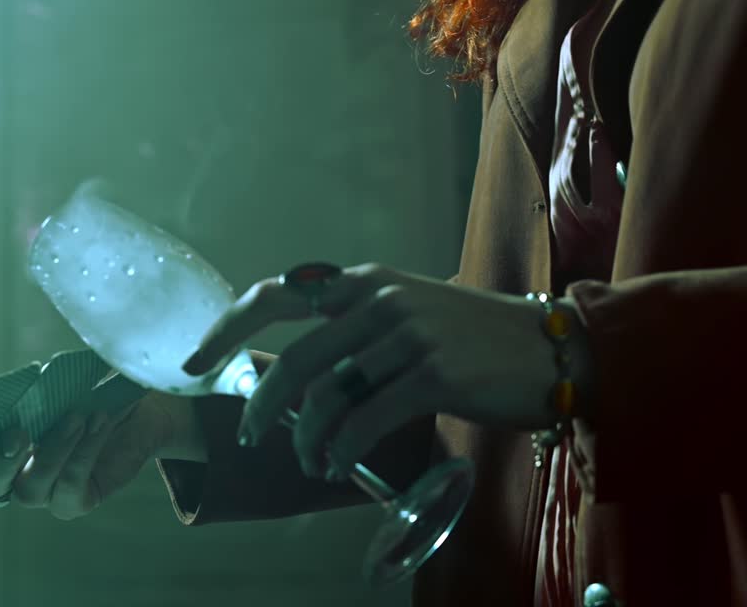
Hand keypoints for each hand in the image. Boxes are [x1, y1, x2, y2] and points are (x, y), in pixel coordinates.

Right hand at [0, 390, 202, 519]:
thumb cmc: (87, 396)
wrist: (134, 414)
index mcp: (2, 447)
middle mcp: (17, 475)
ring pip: (32, 488)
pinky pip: (71, 486)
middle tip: (21, 431)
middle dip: (1, 463)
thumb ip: (43, 391)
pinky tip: (98, 424)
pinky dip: (84, 452)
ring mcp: (46, 494)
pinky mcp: (76, 502)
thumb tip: (39, 380)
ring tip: (78, 417)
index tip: (10, 425)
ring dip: (54, 450)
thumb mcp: (63, 388)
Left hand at [182, 263, 579, 477]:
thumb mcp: (409, 313)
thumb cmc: (474, 338)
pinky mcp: (433, 374)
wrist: (553, 348)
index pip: (275, 294)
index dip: (227, 328)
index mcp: (364, 281)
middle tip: (248, 436)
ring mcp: (407, 335)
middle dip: (261, 407)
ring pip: (326, 396)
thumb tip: (302, 376)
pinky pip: (364, 421)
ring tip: (309, 461)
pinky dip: (341, 450)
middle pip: (293, 359)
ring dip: (306, 440)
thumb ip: (357, 329)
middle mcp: (380, 299)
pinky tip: (338, 465)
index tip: (194, 360)